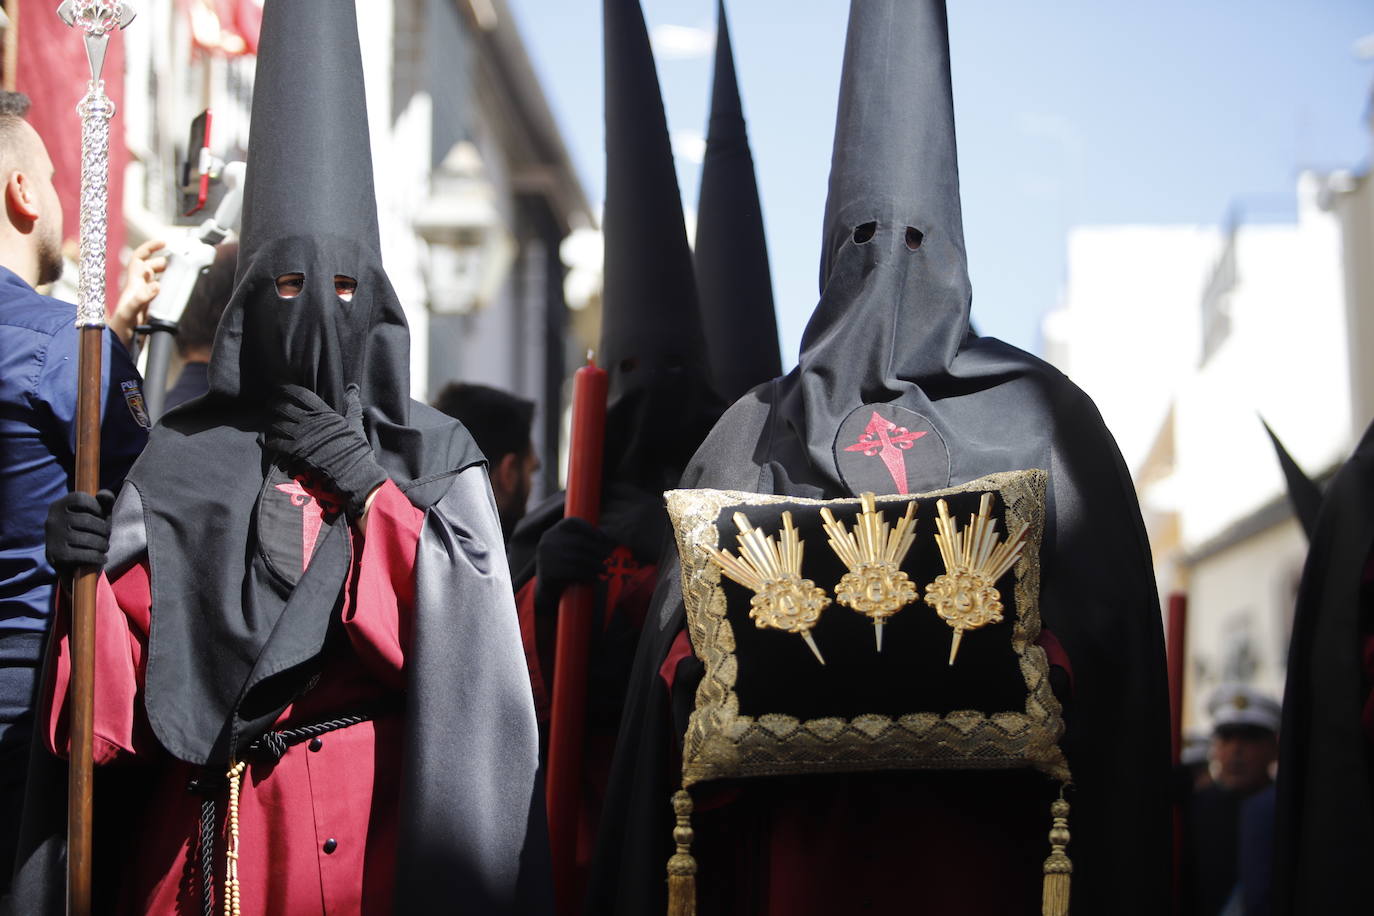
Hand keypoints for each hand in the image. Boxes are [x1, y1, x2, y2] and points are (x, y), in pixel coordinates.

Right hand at [45, 490, 115, 575]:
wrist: (68, 562)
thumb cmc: (86, 532)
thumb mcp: (96, 514)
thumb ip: (104, 502)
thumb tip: (103, 495)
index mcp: (58, 506)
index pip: (80, 499)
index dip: (97, 507)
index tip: (101, 517)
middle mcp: (52, 521)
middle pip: (88, 521)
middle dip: (104, 530)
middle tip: (106, 537)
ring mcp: (54, 538)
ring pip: (89, 539)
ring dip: (103, 545)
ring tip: (104, 547)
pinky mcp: (57, 556)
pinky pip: (86, 555)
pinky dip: (99, 557)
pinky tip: (102, 558)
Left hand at [109, 239, 168, 347]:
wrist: (116, 351)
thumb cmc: (117, 334)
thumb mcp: (128, 315)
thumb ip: (140, 299)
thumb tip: (157, 285)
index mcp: (132, 287)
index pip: (139, 260)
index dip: (150, 248)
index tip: (165, 243)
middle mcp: (137, 291)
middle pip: (149, 268)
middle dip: (162, 261)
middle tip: (176, 261)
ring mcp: (143, 302)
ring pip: (154, 281)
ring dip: (165, 275)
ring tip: (178, 274)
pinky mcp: (148, 313)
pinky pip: (159, 296)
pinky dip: (168, 291)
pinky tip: (174, 295)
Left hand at [264, 384, 386, 518]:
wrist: (353, 471)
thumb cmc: (356, 448)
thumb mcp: (355, 423)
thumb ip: (352, 405)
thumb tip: (353, 389)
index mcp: (325, 413)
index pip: (301, 395)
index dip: (288, 390)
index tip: (282, 389)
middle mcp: (311, 422)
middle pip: (284, 407)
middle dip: (274, 405)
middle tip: (270, 405)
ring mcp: (302, 436)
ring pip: (276, 424)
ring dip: (270, 423)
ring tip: (268, 422)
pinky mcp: (296, 452)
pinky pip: (275, 443)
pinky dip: (270, 441)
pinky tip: (270, 441)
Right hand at [533, 516, 616, 614]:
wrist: (546, 589)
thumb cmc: (563, 566)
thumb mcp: (568, 550)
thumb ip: (584, 541)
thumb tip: (610, 538)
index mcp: (553, 532)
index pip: (572, 522)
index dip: (590, 528)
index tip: (603, 538)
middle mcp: (547, 541)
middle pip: (579, 541)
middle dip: (597, 550)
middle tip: (609, 557)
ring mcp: (546, 556)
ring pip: (579, 557)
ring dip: (595, 564)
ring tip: (605, 570)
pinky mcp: (549, 571)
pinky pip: (574, 571)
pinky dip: (588, 575)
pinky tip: (596, 578)